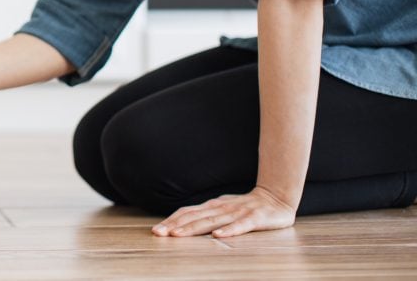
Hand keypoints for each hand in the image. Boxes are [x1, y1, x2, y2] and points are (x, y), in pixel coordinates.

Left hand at [151, 186, 296, 237]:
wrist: (276, 197)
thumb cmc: (245, 207)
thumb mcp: (222, 209)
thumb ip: (205, 215)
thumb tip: (182, 222)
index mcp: (212, 206)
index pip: (187, 212)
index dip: (171, 220)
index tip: (156, 230)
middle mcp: (221, 208)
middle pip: (194, 217)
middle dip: (175, 225)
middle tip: (158, 233)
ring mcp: (237, 212)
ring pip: (212, 221)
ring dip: (193, 228)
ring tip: (177, 235)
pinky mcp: (255, 219)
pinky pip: (240, 226)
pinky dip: (228, 230)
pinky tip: (217, 236)